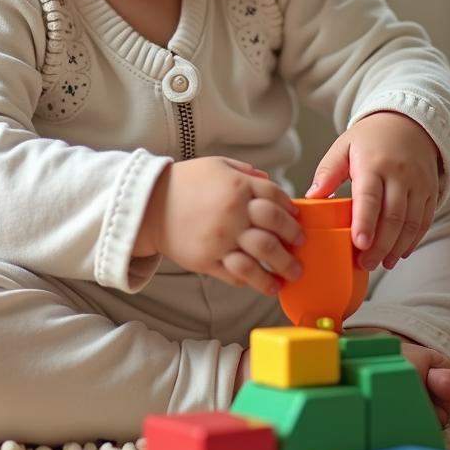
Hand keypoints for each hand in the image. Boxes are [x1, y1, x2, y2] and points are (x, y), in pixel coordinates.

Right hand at [156, 156, 306, 297]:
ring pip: (264, 257)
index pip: (277, 198)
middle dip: (295, 240)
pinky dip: (258, 283)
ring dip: (284, 267)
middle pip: (277, 229)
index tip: (297, 221)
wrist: (149, 204)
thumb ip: (244, 172)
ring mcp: (221, 238)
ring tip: (292, 273)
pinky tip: (269, 284)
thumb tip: (268, 182)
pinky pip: (241, 275)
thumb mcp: (215, 165)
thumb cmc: (184, 183)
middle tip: (300, 246)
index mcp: (236, 185)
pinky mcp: (209, 260)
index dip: (291, 211)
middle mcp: (232, 212)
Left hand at [306, 110, 442, 270]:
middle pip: (393, 216)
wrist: (408, 123)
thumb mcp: (343, 147)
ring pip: (411, 223)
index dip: (365, 223)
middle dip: (380, 244)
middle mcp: (400, 175)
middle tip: (366, 264)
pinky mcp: (431, 192)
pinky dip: (413, 240)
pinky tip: (399, 252)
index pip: (369, 197)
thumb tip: (311, 197)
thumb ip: (328, 172)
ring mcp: (419, 184)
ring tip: (382, 263)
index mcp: (373, 163)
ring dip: (397, 247)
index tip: (358, 244)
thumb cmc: (369, 139)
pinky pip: (425, 221)